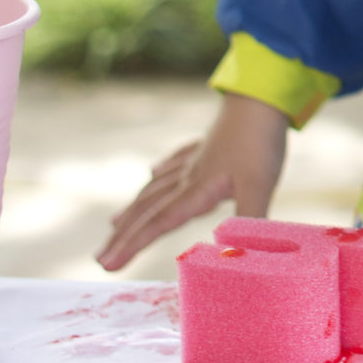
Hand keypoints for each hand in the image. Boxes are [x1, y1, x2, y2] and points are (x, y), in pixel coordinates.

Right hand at [97, 92, 289, 272]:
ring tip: (114, 225)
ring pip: (156, 188)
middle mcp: (189, 176)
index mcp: (198, 189)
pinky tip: (154, 173)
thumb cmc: (260, 141)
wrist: (261, 97)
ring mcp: (195, 160)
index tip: (107, 265)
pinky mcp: (206, 147)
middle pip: (149, 209)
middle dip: (124, 236)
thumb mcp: (259, 185)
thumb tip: (236, 256)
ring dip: (135, 209)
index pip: (159, 222)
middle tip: (100, 258)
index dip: (133, 245)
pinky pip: (175, 164)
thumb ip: (249, 220)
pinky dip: (161, 174)